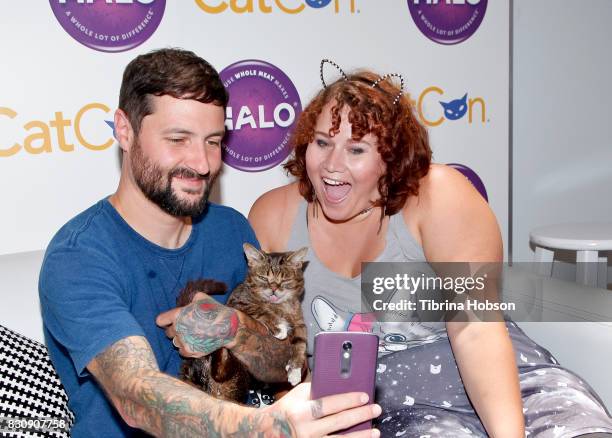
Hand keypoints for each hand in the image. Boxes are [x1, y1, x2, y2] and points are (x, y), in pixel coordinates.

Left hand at [156, 292, 238, 356]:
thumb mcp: (202, 298)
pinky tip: (195, 342)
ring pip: (175, 342)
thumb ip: (190, 298)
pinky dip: (186, 348)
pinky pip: (181, 352)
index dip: (165, 320)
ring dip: (181, 339)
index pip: (160, 320)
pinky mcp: (191, 351)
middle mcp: (179, 329)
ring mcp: (184, 341)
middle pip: (168, 333)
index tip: (169, 321)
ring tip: (192, 335)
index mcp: (178, 315)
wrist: (227, 327)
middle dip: (175, 330)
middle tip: (187, 327)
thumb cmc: (215, 310)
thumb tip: (187, 299)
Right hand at [264, 382, 380, 437]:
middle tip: (376, 409)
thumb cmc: (286, 410)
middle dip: (361, 415)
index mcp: (300, 412)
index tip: (365, 396)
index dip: (348, 400)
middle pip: (339, 422)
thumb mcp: (297, 396)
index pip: (328, 404)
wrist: (265, 432)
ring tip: (376, 431)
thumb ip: (316, 390)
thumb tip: (342, 384)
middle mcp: (305, 431)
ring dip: (361, 436)